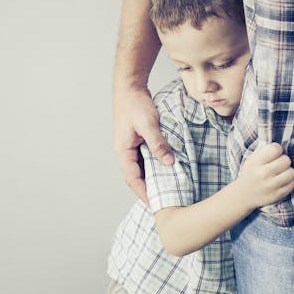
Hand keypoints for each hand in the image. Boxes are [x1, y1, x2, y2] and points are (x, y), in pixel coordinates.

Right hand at [113, 87, 173, 203]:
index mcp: (123, 151)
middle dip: (148, 190)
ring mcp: (131, 147)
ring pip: (142, 168)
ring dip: (152, 179)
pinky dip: (155, 166)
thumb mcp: (148, 124)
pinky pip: (145, 159)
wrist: (130, 87)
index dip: (144, 193)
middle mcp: (125, 152)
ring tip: (166, 190)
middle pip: (137, 177)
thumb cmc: (135, 104)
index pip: (133, 179)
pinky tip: (166, 170)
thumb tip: (169, 162)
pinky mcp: (137, 141)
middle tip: (164, 202)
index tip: (155, 206)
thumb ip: (158, 144)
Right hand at [236, 142, 293, 208]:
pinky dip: (289, 181)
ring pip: (291, 172)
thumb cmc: (250, 173)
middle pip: (286, 160)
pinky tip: (282, 181)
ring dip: (288, 171)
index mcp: (256, 163)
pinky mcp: (277, 195)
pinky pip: (292, 183)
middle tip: (278, 164)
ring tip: (281, 173)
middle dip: (283, 160)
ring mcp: (270, 186)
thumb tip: (280, 142)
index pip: (276, 149)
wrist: (242, 195)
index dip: (277, 149)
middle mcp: (263, 174)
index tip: (274, 153)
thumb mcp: (251, 159)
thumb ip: (264, 149)